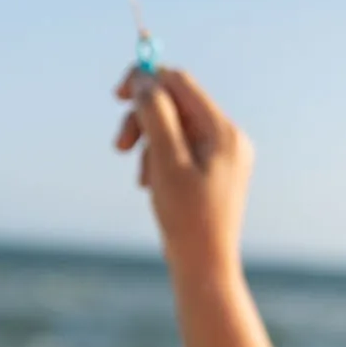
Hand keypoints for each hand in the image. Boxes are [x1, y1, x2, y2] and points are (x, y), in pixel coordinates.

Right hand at [114, 66, 253, 280]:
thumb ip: (155, 114)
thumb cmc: (188, 219)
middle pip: (174, 105)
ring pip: (172, 129)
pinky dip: (159, 162)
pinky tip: (153, 187)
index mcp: (224, 132)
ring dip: (148, 146)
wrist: (204, 268)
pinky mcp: (211, 173)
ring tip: (144, 180)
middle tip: (120, 146)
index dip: (146, 81)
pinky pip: (178, 151)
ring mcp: (221, 157)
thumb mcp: (166, 161)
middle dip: (144, 121)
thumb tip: (144, 78)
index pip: (180, 83)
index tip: (117, 95)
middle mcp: (228, 140)